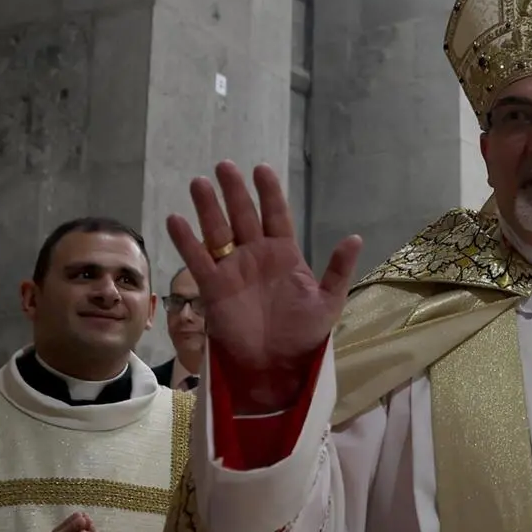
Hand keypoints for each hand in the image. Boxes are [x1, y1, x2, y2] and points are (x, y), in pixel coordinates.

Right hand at [168, 162, 363, 414]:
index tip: (261, 169)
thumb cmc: (305, 335)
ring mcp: (233, 270)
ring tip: (198, 184)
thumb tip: (355, 237)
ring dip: (208, 208)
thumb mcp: (328, 302)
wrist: (279, 366)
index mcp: (285, 255)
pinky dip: (187, 241)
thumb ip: (337, 269)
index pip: (276, 215)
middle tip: (224, 166)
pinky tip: (176, 220)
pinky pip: (198, 260)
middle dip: (234, 191)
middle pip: (243, 216)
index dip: (269, 192)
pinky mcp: (214, 288)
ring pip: (218, 231)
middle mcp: (256, 257)